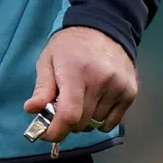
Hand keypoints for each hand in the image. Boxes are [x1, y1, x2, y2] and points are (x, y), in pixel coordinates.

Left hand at [24, 26, 137, 143]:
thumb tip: (31, 110)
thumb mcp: (48, 60)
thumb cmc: (70, 45)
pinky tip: (94, 103)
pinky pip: (112, 123)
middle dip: (67, 123)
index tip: (46, 134)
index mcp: (75, 72)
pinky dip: (100, 121)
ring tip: (79, 101)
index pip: (69, 114)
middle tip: (60, 110)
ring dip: (84, 121)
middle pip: (82, 122)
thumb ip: (42, 87)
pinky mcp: (130, 92)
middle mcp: (100, 81)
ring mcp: (118, 88)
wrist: (104, 28)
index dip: (56, 131)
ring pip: (96, 124)